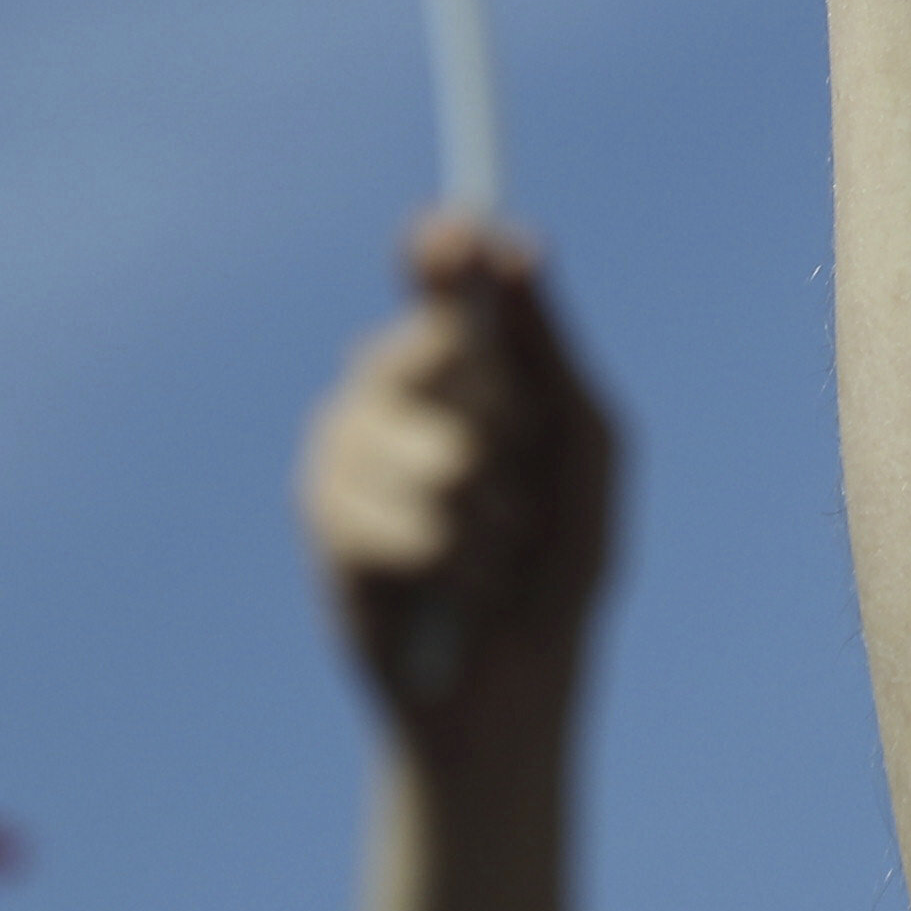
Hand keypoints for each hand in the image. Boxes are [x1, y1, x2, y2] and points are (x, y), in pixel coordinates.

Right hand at [301, 216, 626, 767]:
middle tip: (520, 474)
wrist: (517, 680)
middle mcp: (391, 392)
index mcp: (462, 364)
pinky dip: (453, 561)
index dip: (442, 251)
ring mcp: (347, 454)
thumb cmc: (561, 554)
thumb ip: (551, 350)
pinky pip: (400, 520)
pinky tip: (456, 589)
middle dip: (504, 417)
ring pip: (435, 448)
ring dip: (492, 513)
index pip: (438, 282)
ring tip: (496, 550)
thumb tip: (517, 246)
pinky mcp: (325, 525)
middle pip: (435, 352)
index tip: (457, 230)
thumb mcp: (585, 443)